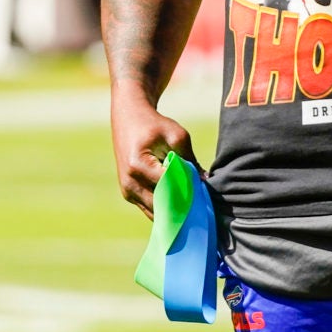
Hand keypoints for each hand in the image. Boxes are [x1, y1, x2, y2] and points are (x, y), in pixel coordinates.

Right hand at [111, 90, 197, 214]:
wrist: (129, 119)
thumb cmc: (154, 125)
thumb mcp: (177, 136)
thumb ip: (190, 159)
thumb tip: (205, 182)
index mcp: (138, 166)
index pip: (168, 188)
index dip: (188, 194)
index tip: (205, 197)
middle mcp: (129, 182)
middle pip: (161, 206)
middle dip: (182, 208)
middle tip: (202, 209)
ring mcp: (127, 191)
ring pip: (155, 213)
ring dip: (173, 212)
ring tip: (193, 209)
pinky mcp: (128, 194)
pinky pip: (150, 208)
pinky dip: (165, 209)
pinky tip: (181, 205)